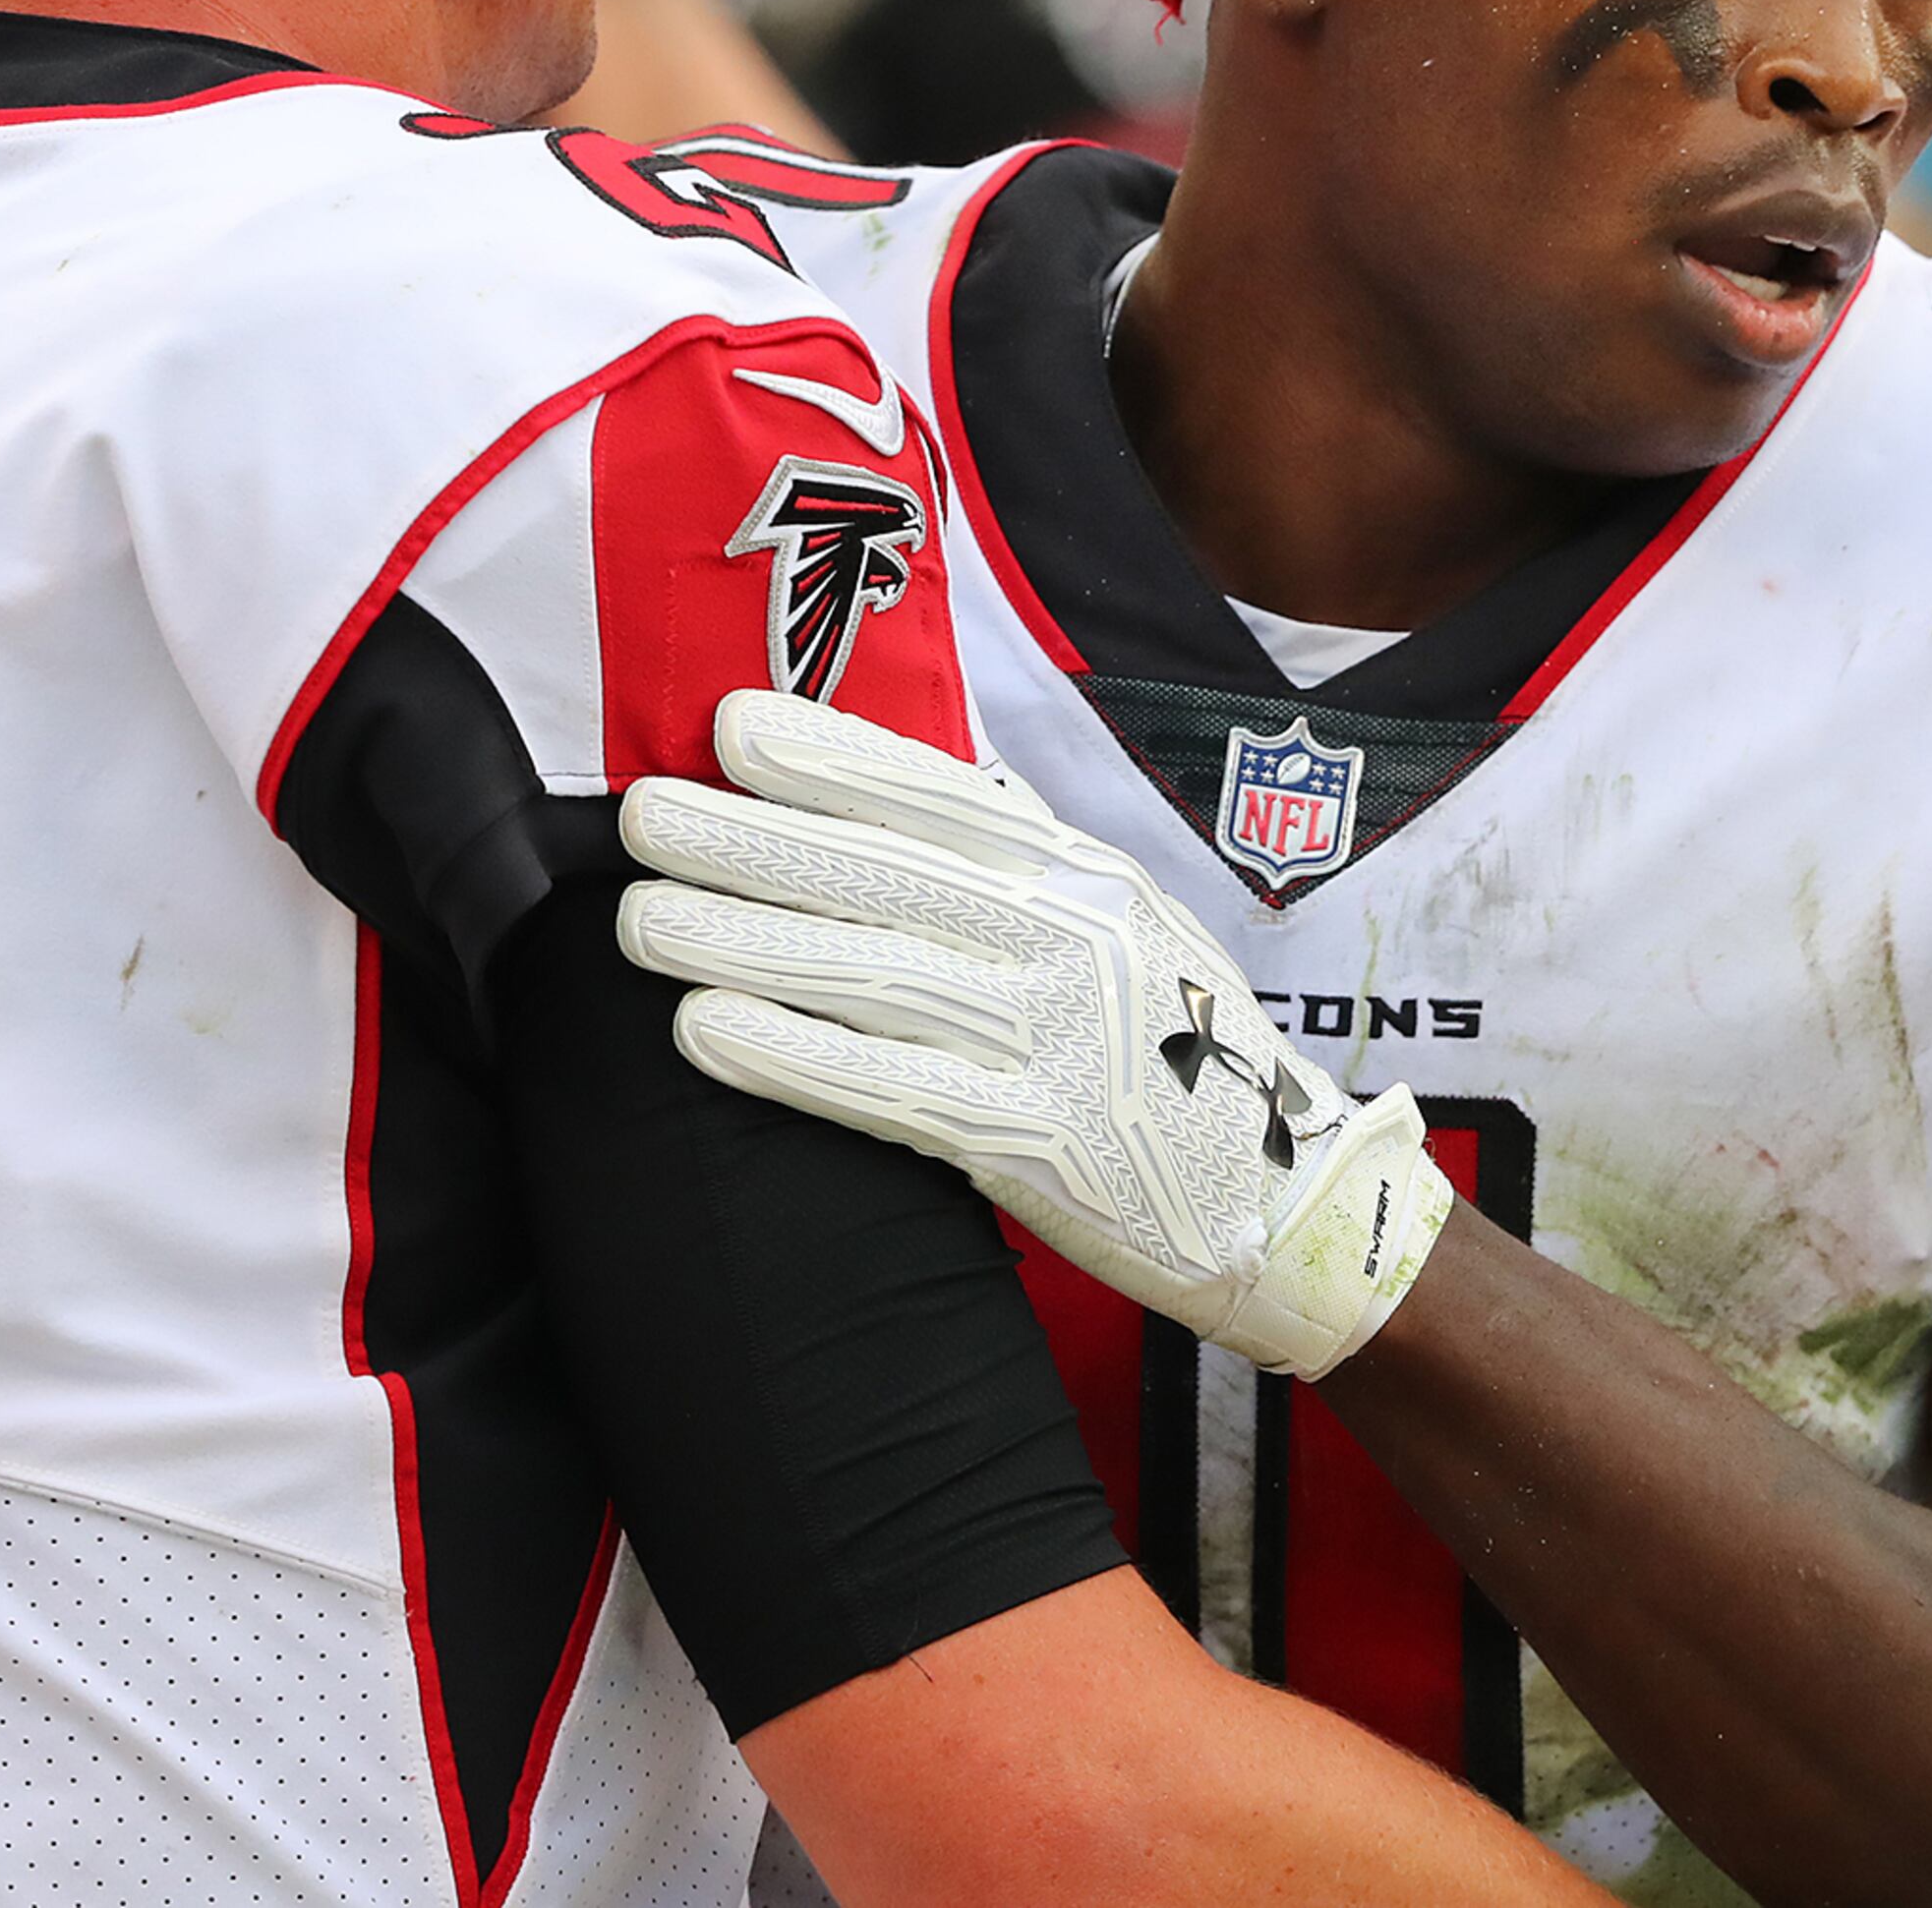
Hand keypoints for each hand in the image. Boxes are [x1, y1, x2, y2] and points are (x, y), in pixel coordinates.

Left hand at [619, 690, 1448, 1378]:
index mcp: (1085, 876)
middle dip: (752, 837)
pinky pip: (892, 1091)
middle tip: (643, 814)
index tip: (729, 725)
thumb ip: (1016, 862)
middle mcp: (1072, 939)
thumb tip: (896, 782)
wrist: (1288, 1205)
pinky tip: (707, 1030)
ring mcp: (1056, 1040)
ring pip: (873, 973)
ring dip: (743, 939)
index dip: (831, 756)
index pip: (941, 796)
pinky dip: (794, 1054)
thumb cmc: (1177, 1054)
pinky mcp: (1035, 1145)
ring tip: (642, 918)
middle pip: (887, 874)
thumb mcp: (1121, 925)